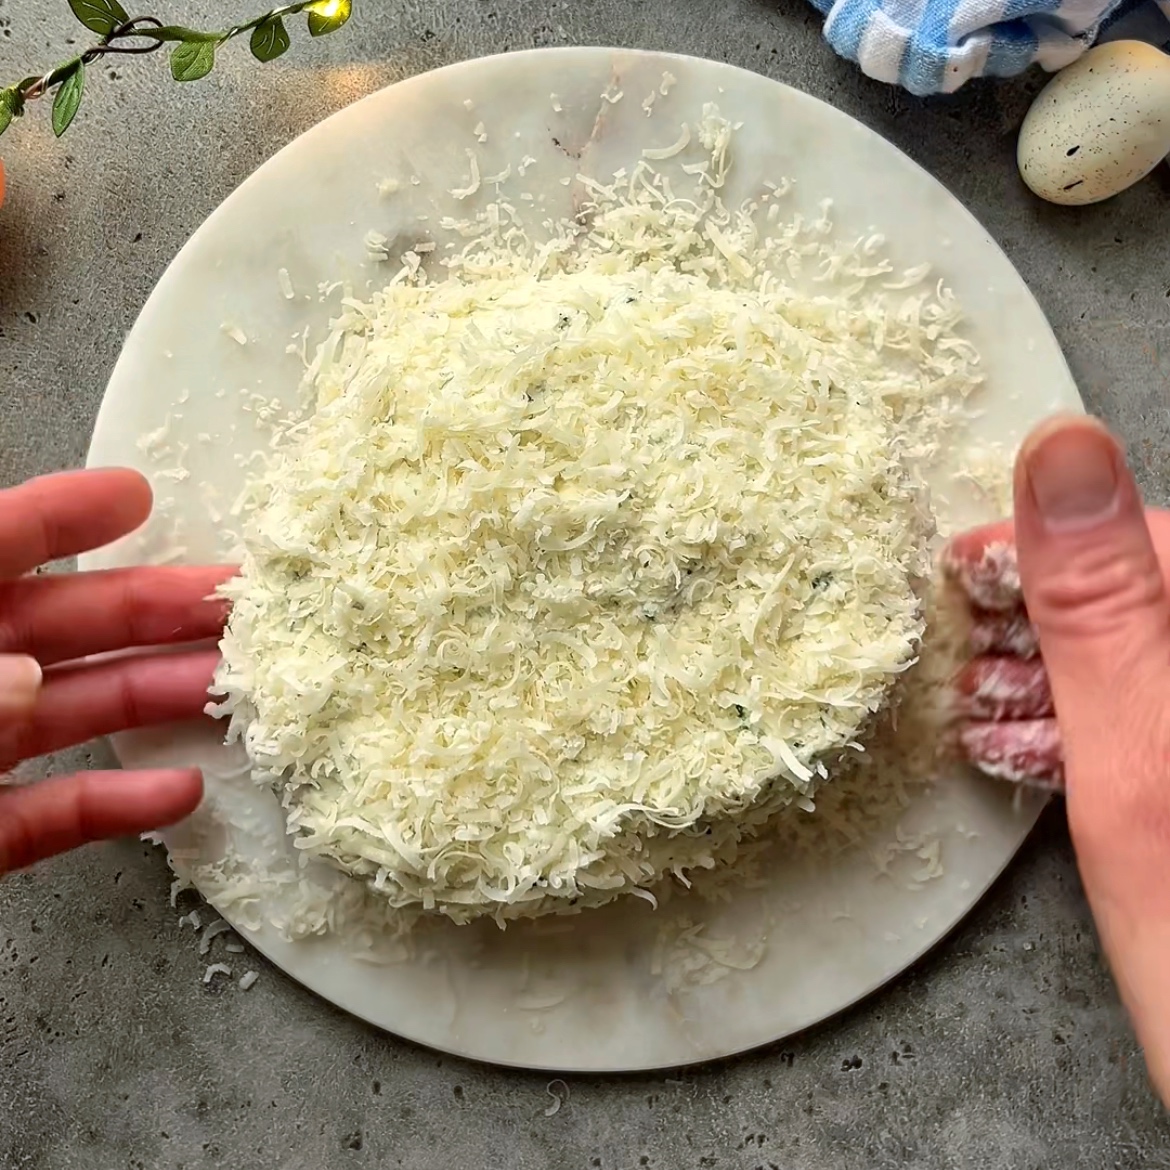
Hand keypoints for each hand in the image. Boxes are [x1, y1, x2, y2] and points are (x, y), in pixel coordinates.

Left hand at [0, 469, 230, 872]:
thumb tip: (32, 681)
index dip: (60, 517)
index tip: (138, 495)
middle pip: (57, 627)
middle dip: (154, 608)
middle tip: (241, 595)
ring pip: (69, 713)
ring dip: (157, 697)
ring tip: (239, 686)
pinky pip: (49, 814)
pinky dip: (114, 804)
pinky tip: (179, 791)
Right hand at [948, 415, 1169, 1102]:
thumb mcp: (1138, 759)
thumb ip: (1102, 605)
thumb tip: (1064, 448)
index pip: (1162, 536)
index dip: (1056, 542)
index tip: (968, 569)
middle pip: (1147, 593)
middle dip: (1048, 615)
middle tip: (966, 642)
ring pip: (1142, 653)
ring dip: (1057, 669)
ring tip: (981, 696)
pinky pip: (1143, 710)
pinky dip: (1084, 719)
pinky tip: (1026, 741)